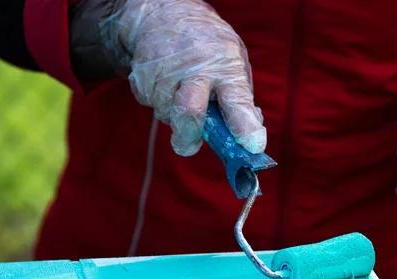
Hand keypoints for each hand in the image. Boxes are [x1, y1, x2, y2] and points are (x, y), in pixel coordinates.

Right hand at [101, 0, 265, 155]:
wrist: (165, 15)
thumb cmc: (207, 47)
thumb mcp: (232, 62)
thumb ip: (239, 98)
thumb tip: (248, 138)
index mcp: (226, 66)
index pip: (237, 101)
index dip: (245, 126)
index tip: (253, 145)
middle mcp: (197, 66)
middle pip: (190, 112)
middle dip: (188, 137)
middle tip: (189, 145)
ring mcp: (166, 70)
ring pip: (166, 113)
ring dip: (173, 116)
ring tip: (179, 93)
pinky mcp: (142, 75)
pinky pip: (150, 104)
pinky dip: (158, 102)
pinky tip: (164, 83)